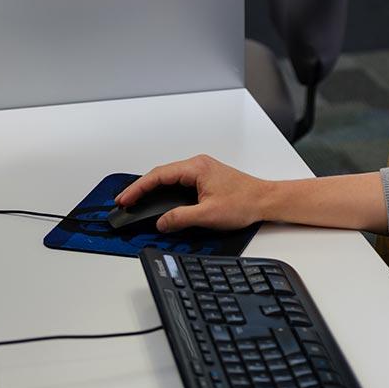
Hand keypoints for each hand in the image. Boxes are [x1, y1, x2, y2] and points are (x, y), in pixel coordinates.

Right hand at [115, 154, 271, 232]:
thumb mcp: (208, 215)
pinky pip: (178, 182)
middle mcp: (197, 165)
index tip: (125, 199)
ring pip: (169, 177)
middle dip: (141, 188)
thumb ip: (181, 218)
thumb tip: (161, 222)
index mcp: (196, 168)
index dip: (139, 188)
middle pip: (161, 174)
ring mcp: (201, 171)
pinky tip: (158, 200)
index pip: (159, 175)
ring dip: (152, 189)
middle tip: (124, 202)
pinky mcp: (205, 179)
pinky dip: (164, 190)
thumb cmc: (244, 202)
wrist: (265, 200)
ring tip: (136, 201)